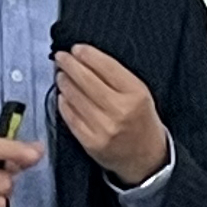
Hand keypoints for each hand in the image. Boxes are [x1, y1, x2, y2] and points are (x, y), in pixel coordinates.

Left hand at [54, 42, 170, 187]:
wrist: (146, 158)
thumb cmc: (142, 121)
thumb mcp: (141, 94)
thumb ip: (117, 77)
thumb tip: (86, 59)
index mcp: (136, 94)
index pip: (107, 67)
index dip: (88, 55)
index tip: (76, 48)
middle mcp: (120, 110)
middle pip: (87, 80)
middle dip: (70, 65)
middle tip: (61, 57)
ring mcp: (104, 128)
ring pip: (76, 98)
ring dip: (64, 82)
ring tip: (60, 75)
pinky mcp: (91, 142)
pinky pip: (71, 118)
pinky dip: (64, 104)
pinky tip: (62, 96)